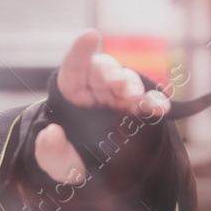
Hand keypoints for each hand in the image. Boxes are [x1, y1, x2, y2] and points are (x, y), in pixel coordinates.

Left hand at [35, 30, 171, 184]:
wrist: (93, 175)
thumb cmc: (70, 161)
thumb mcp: (55, 163)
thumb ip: (50, 151)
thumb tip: (51, 134)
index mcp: (71, 93)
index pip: (73, 66)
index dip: (81, 50)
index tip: (91, 35)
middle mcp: (95, 89)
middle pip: (103, 70)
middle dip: (113, 73)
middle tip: (119, 85)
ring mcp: (118, 97)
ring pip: (127, 80)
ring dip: (133, 85)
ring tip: (135, 100)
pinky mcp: (137, 109)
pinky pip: (149, 100)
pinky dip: (156, 101)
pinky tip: (161, 108)